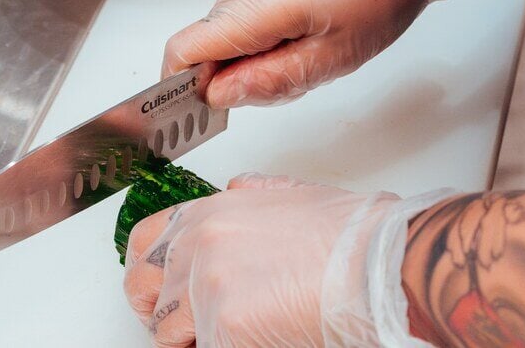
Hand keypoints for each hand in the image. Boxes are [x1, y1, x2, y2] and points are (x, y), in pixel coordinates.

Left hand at [123, 173, 455, 346]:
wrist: (383, 262)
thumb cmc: (354, 235)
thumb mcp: (296, 194)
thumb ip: (255, 195)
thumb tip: (238, 191)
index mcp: (213, 212)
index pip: (143, 242)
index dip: (148, 272)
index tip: (157, 292)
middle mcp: (199, 245)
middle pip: (142, 288)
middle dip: (159, 313)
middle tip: (184, 330)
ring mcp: (206, 288)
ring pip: (168, 333)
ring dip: (195, 339)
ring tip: (237, 335)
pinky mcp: (224, 330)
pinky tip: (260, 340)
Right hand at [162, 0, 433, 108]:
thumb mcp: (334, 56)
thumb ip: (269, 81)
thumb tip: (218, 96)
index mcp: (254, 6)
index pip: (183, 51)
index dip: (184, 86)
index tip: (206, 107)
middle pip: (208, 41)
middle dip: (234, 71)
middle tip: (287, 78)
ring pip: (229, 21)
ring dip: (253, 46)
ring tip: (307, 44)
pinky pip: (246, 0)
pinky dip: (263, 22)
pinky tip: (306, 20)